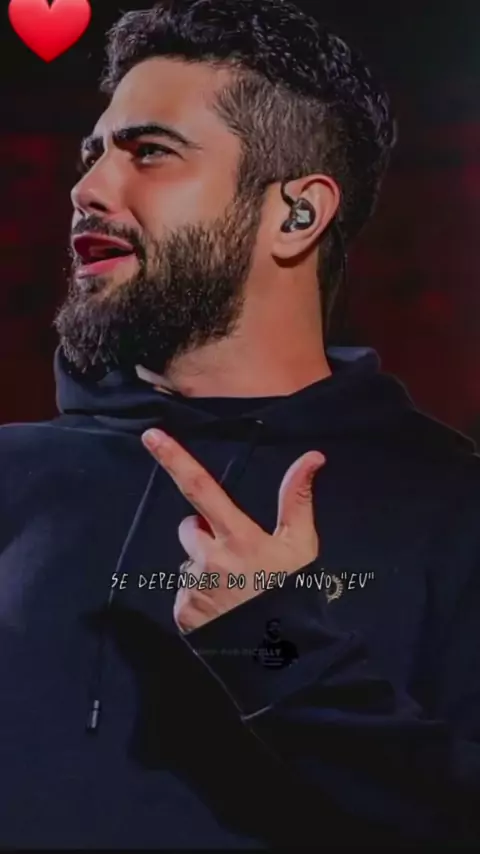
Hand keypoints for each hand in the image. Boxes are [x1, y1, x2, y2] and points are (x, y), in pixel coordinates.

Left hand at [142, 428, 325, 632]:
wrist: (280, 656)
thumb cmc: (294, 594)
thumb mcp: (302, 546)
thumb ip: (298, 498)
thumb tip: (312, 456)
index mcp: (237, 537)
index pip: (201, 488)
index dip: (174, 459)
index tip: (151, 436)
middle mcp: (209, 559)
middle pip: (190, 527)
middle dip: (206, 534)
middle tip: (236, 556)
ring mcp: (192, 587)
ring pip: (188, 562)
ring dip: (204, 568)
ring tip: (233, 589)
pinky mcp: (182, 612)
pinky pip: (184, 592)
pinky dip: (199, 596)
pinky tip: (222, 609)